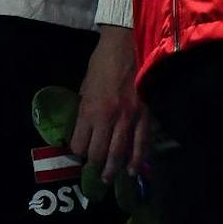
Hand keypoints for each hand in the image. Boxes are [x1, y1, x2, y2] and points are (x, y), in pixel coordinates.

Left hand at [69, 24, 139, 182]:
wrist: (126, 45)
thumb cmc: (102, 62)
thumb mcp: (85, 85)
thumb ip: (86, 107)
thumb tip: (84, 126)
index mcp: (88, 109)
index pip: (79, 143)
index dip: (77, 152)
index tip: (78, 154)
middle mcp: (107, 118)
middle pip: (98, 153)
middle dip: (94, 166)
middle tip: (94, 173)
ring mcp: (127, 119)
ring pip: (119, 153)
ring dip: (113, 170)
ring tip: (109, 178)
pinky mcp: (144, 116)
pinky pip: (141, 144)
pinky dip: (136, 159)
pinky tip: (131, 170)